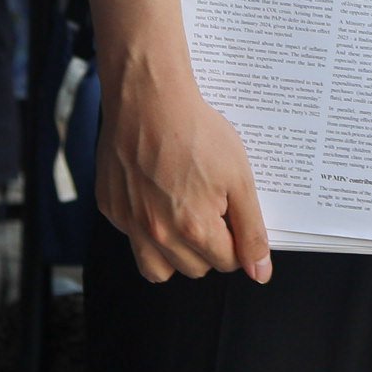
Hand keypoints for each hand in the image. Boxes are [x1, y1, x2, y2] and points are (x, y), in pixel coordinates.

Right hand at [94, 64, 270, 283]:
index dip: (238, 239)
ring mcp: (129, 223)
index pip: (227, 262)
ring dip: (177, 254)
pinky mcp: (110, 208)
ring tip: (186, 218)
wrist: (149, 99)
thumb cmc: (197, 132)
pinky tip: (158, 197)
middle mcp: (157, 234)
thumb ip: (251, 230)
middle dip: (210, 247)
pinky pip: (132, 238)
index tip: (234, 215)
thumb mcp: (239, 178)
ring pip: (158, 269)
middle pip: (195, 269)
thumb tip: (260, 273)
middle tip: (212, 208)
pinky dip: (147, 229)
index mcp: (193, 228)